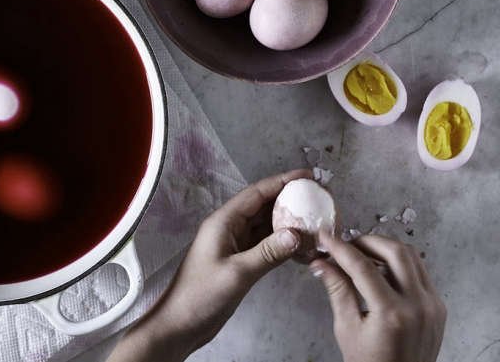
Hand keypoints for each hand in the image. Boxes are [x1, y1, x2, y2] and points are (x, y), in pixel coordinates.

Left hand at [107, 169, 310, 361]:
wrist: (181, 323)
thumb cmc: (200, 295)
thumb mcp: (237, 273)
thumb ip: (268, 253)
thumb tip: (297, 233)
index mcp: (224, 222)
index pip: (257, 193)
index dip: (282, 181)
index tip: (307, 176)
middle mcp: (230, 228)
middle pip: (264, 206)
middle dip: (290, 200)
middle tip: (318, 198)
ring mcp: (235, 244)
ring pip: (266, 226)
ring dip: (289, 222)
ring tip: (316, 220)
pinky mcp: (240, 261)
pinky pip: (265, 245)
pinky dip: (283, 243)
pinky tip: (302, 246)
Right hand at [311, 230, 446, 361]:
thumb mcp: (347, 328)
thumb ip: (337, 289)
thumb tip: (321, 263)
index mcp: (391, 314)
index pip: (362, 267)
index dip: (340, 248)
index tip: (326, 238)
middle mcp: (418, 306)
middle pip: (395, 251)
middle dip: (367, 241)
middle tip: (347, 245)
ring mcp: (433, 305)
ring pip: (412, 257)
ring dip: (385, 249)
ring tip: (362, 255)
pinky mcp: (438, 307)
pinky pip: (420, 273)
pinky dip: (400, 265)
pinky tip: (381, 271)